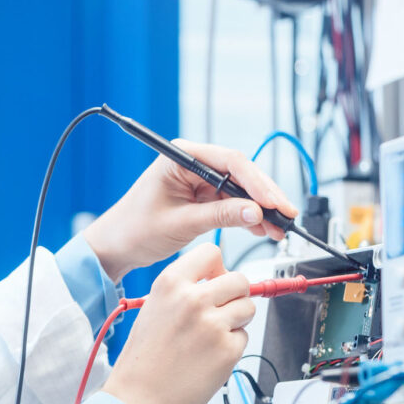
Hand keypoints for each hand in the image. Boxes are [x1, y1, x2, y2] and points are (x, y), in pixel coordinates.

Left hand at [83, 139, 299, 281]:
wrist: (116, 247)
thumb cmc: (135, 229)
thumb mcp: (181, 223)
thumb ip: (219, 216)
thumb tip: (256, 212)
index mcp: (180, 157)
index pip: (230, 162)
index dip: (257, 183)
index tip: (275, 204)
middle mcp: (192, 162)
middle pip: (241, 173)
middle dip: (265, 196)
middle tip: (287, 216)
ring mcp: (199, 179)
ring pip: (241, 189)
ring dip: (261, 208)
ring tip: (279, 228)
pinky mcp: (202, 196)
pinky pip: (232, 202)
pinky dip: (249, 216)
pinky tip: (263, 229)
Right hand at [100, 243, 253, 403]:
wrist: (139, 398)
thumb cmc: (144, 358)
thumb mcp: (154, 307)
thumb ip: (185, 290)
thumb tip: (219, 280)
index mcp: (170, 283)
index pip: (211, 252)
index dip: (218, 267)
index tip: (217, 279)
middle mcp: (192, 299)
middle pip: (239, 280)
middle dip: (235, 295)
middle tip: (220, 312)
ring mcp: (212, 324)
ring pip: (248, 307)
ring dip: (237, 320)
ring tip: (211, 336)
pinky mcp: (227, 349)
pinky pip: (244, 337)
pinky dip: (232, 346)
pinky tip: (209, 356)